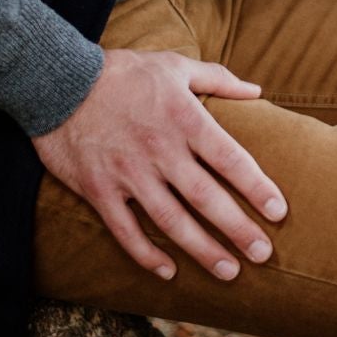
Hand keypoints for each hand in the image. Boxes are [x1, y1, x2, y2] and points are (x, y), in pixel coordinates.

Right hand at [31, 47, 286, 282]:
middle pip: (206, 198)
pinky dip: (146, 255)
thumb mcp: (173, 64)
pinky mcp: (99, 190)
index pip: (230, 159)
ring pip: (171, 221)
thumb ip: (217, 79)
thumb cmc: (122, 72)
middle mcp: (160, 150)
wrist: (57, 80)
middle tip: (263, 254)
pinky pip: (125, 230)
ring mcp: (128, 173)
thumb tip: (256, 91)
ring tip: (229, 271)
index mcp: (183, 118)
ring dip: (201, 249)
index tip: (279, 211)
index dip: (257, 187)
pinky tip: (169, 272)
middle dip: (238, 229)